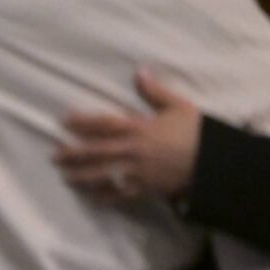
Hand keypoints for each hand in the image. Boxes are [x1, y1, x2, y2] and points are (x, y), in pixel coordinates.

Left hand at [55, 69, 201, 201]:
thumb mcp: (178, 106)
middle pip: (96, 152)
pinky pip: (119, 195)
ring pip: (103, 175)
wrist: (215, 161)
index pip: (104, 124)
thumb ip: (155, 92)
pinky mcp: (144, 189)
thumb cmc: (197, 131)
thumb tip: (139, 72)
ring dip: (81, 177)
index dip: (82, 122)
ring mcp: (137, 172)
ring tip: (65, 177)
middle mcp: (133, 150)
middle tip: (54, 156)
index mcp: (140, 128)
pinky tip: (91, 197)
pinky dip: (104, 196)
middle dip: (73, 154)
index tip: (64, 121)